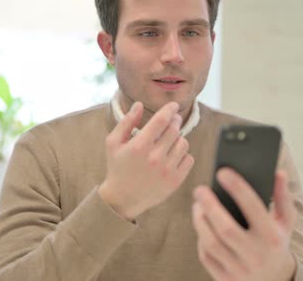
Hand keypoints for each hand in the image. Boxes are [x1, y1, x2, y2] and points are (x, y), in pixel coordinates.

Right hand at [99, 101, 193, 219]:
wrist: (123, 199)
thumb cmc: (118, 167)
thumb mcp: (113, 143)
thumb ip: (126, 122)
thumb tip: (139, 104)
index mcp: (139, 146)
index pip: (161, 120)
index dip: (170, 109)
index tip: (173, 106)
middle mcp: (154, 158)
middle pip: (174, 129)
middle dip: (174, 122)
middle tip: (172, 121)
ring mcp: (166, 170)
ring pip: (183, 143)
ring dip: (178, 139)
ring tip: (169, 142)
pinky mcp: (175, 181)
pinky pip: (189, 159)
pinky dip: (183, 155)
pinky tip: (172, 156)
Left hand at [192, 168, 296, 280]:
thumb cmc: (277, 242)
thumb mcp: (286, 222)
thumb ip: (283, 197)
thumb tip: (279, 172)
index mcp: (272, 237)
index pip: (253, 208)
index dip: (237, 188)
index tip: (222, 172)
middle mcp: (256, 256)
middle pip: (225, 228)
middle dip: (210, 205)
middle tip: (200, 189)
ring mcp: (239, 270)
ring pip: (211, 242)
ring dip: (200, 220)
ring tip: (197, 205)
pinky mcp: (225, 279)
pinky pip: (206, 256)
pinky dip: (200, 238)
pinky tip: (200, 224)